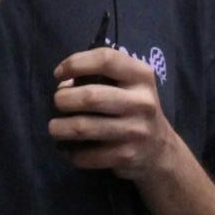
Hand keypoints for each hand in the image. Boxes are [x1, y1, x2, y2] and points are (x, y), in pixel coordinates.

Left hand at [49, 49, 175, 180]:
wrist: (159, 148)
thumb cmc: (133, 108)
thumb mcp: (128, 84)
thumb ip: (99, 77)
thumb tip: (63, 87)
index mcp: (141, 76)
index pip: (105, 59)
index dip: (75, 63)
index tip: (58, 74)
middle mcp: (142, 102)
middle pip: (90, 97)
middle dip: (63, 99)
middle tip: (58, 102)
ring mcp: (135, 130)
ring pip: (84, 127)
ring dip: (60, 128)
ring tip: (55, 127)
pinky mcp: (126, 156)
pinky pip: (87, 155)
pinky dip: (71, 153)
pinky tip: (69, 149)